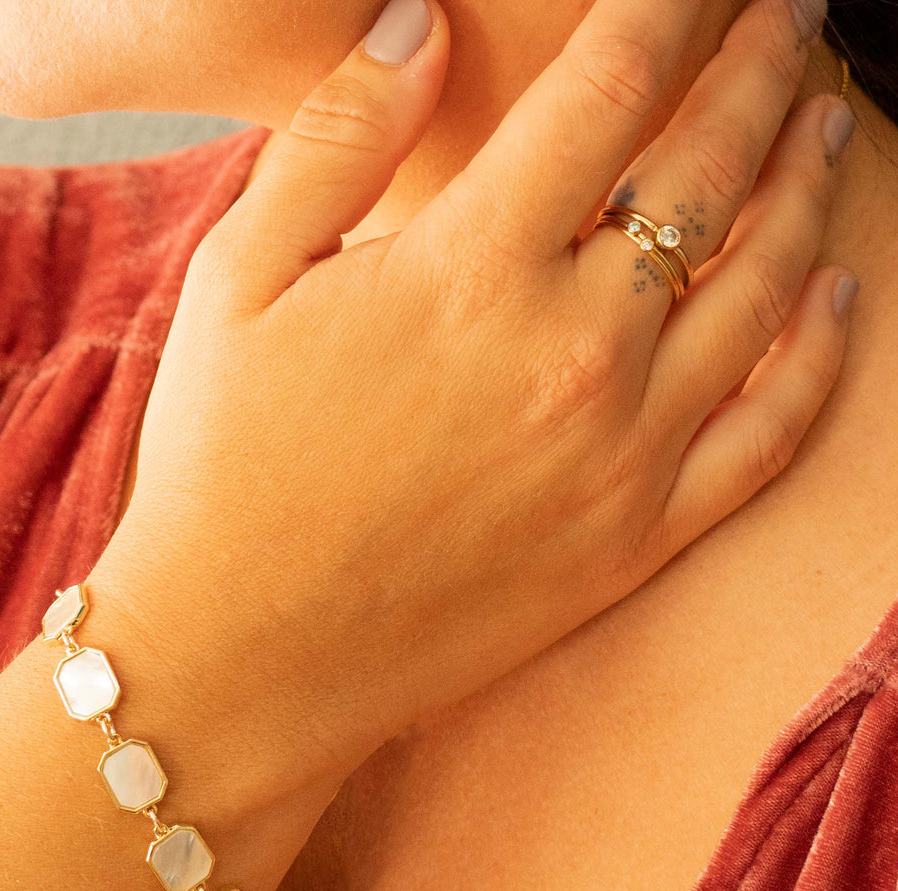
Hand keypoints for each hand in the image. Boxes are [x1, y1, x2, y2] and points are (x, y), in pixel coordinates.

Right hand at [95, 0, 854, 802]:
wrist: (249, 652)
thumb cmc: (227, 466)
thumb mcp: (238, 281)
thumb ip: (340, 137)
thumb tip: (417, 22)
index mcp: (470, 271)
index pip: (611, 85)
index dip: (670, 6)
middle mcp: (572, 352)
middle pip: (711, 172)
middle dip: (761, 69)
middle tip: (790, 17)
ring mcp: (621, 453)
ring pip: (767, 287)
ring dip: (808, 186)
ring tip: (824, 122)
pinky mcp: (637, 539)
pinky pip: (770, 432)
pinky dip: (820, 352)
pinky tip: (839, 289)